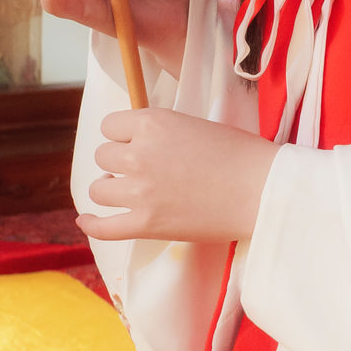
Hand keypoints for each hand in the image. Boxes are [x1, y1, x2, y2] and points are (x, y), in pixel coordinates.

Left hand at [80, 108, 280, 244]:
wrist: (263, 190)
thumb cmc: (242, 154)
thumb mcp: (197, 125)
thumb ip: (164, 132)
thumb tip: (141, 143)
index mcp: (153, 123)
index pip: (110, 126)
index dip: (123, 135)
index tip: (136, 143)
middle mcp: (139, 154)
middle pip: (103, 156)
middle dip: (118, 162)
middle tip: (140, 169)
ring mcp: (139, 191)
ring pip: (98, 189)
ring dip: (109, 189)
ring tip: (123, 191)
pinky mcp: (145, 224)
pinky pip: (102, 227)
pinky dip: (91, 224)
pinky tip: (86, 219)